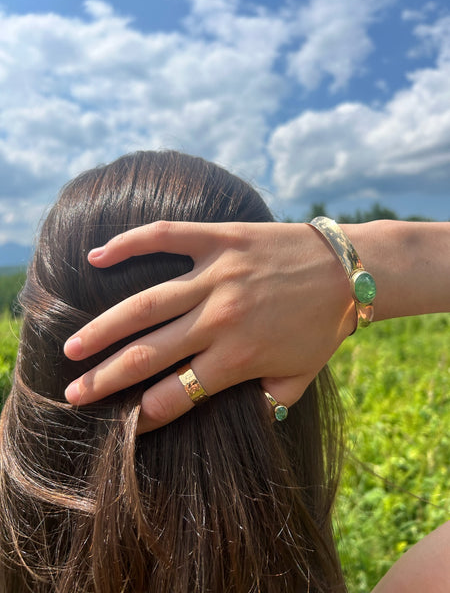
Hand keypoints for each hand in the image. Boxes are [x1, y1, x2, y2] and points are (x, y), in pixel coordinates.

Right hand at [64, 221, 355, 431]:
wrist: (349, 270)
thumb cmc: (323, 327)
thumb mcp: (300, 378)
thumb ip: (266, 403)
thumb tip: (236, 420)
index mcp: (239, 357)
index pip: (179, 395)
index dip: (147, 414)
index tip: (122, 422)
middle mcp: (221, 319)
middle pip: (150, 355)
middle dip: (106, 379)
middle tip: (73, 393)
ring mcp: (218, 276)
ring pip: (146, 305)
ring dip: (104, 328)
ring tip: (72, 346)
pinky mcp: (221, 239)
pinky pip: (166, 238)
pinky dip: (129, 244)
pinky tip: (97, 255)